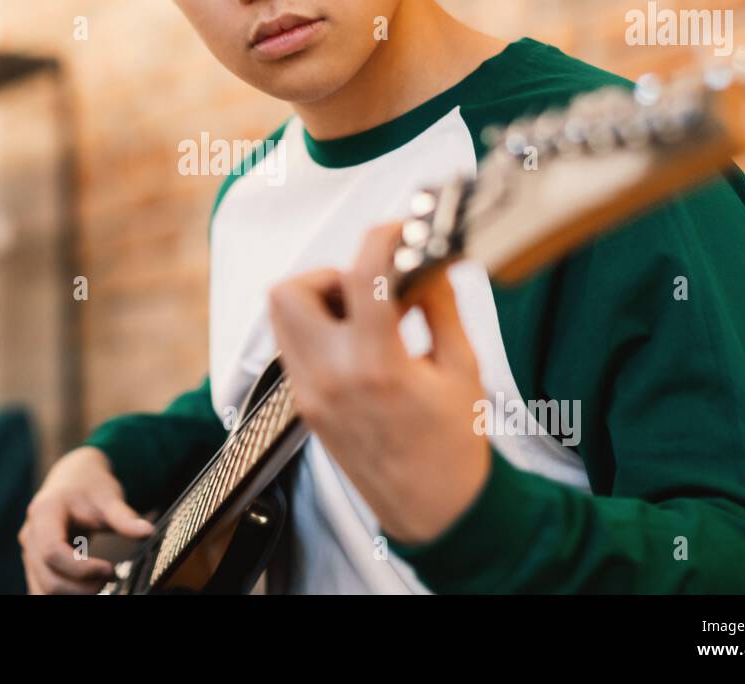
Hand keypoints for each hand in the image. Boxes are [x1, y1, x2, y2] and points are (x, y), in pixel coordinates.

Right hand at [18, 446, 153, 593]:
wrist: (74, 477)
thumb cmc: (90, 485)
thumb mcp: (109, 496)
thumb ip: (125, 517)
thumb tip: (148, 532)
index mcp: (44, 513)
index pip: (53, 552)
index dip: (81, 569)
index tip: (111, 569)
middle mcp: (29, 534)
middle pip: (48, 577)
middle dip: (81, 587)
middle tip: (112, 579)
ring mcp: (29, 551)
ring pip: (43, 589)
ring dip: (73, 594)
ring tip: (103, 584)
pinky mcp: (35, 562)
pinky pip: (43, 589)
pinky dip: (66, 594)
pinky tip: (89, 587)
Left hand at [266, 220, 491, 545]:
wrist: (435, 513)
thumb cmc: (455, 449)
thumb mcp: (463, 370)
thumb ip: (440, 307)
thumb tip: (429, 262)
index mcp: (376, 367)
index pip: (360, 277)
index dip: (380, 239)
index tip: (398, 231)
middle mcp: (330, 378)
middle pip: (288, 291)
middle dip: (329, 273)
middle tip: (371, 286)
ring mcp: (309, 394)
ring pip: (281, 318)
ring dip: (318, 301)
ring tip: (366, 315)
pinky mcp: (304, 406)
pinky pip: (293, 348)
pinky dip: (318, 330)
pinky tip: (360, 342)